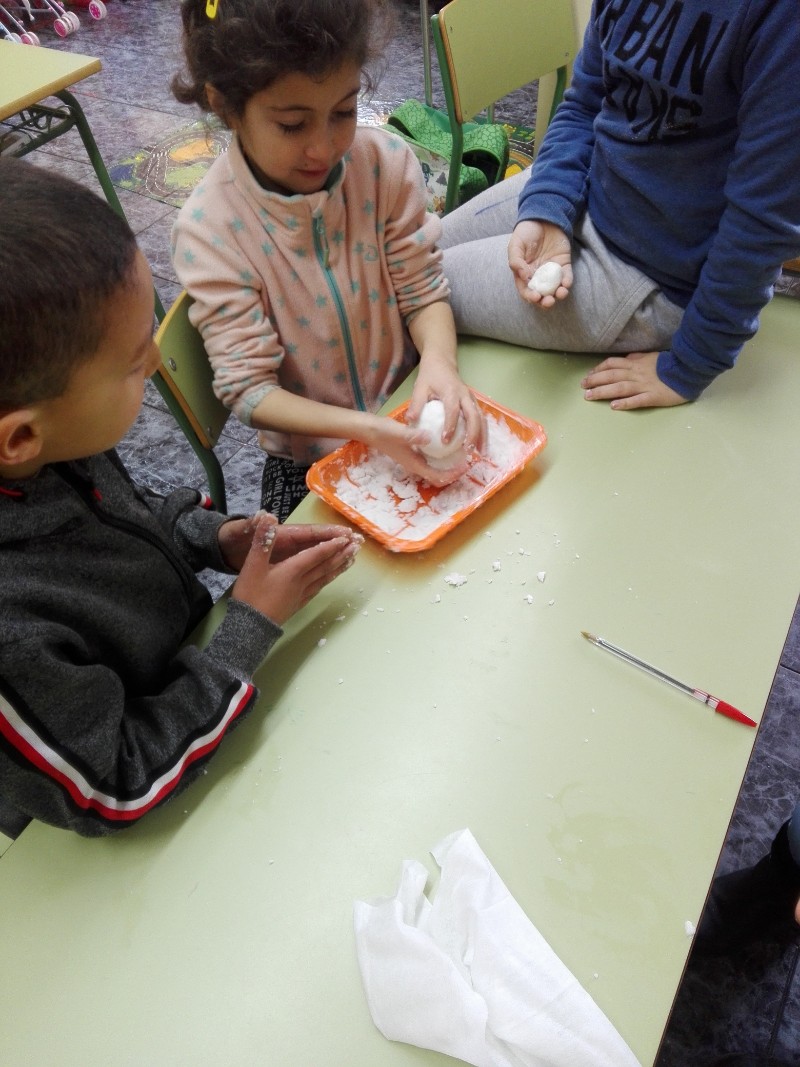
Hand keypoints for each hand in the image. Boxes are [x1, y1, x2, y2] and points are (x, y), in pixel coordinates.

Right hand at [230, 512, 361, 624]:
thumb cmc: (251, 595)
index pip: (316, 554)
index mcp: (292, 570)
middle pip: (325, 566)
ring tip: (352, 560)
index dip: (331, 545)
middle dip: (341, 554)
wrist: (251, 627)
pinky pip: (318, 589)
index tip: (346, 537)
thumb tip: (268, 517)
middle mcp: (302, 581)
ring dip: (339, 567)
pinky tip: (330, 580)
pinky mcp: (298, 604)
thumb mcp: (252, 566)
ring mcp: (301, 594)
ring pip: (325, 578)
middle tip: (357, 546)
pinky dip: (327, 581)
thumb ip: (263, 542)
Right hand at [365, 413, 468, 486]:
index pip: (437, 477)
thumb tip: (428, 437)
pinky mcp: (414, 453)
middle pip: (439, 476)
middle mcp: (416, 465)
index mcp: (414, 464)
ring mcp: (415, 460)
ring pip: (436, 469)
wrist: (369, 430)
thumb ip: (413, 435)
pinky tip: (448, 443)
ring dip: (449, 466)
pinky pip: (432, 459)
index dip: (452, 475)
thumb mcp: (398, 432)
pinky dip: (442, 457)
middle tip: (468, 461)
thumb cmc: (382, 432)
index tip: (465, 466)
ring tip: (462, 454)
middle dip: (454, 473)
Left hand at [405, 365, 483, 454]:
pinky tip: (480, 445)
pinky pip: (481, 418)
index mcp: (451, 392)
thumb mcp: (420, 387)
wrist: (442, 362)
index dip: (450, 425)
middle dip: (473, 434)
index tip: (445, 441)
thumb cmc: (430, 376)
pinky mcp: (474, 402)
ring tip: (480, 452)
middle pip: (474, 416)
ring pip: (481, 418)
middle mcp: (465, 395)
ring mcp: (472, 399)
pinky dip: (483, 432)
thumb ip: (416, 404)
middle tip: (468, 450)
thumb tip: (410, 420)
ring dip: (482, 435)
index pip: (453, 410)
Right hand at [508, 220, 571, 306]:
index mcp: (524, 274)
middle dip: (545, 301)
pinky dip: (567, 282)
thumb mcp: (515, 244)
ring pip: (555, 289)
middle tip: (549, 301)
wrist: (543, 217)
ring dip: (558, 295)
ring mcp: (551, 272)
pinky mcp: (563, 265)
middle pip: (542, 294)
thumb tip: (525, 277)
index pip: (526, 290)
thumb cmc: (526, 231)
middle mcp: (537, 276)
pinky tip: (566, 284)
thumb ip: (516, 261)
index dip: (530, 296)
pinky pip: (566, 277)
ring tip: (560, 293)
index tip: (536, 297)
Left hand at [581, 351, 688, 409]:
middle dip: (595, 381)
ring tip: (590, 396)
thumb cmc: (670, 365)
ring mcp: (644, 386)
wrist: (689, 371)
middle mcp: (637, 374)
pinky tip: (614, 406)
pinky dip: (625, 403)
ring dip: (603, 392)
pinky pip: (637, 400)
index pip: (613, 364)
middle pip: (612, 376)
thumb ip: (637, 358)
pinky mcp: (653, 397)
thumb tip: (625, 359)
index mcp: (636, 364)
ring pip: (620, 388)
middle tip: (582, 387)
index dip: (599, 369)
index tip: (588, 375)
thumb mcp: (651, 357)